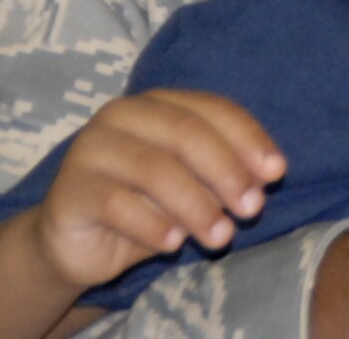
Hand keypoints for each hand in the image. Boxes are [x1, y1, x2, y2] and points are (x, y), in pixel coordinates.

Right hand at [34, 89, 285, 289]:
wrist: (77, 243)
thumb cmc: (145, 206)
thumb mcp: (192, 186)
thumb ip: (224, 173)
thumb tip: (268, 176)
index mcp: (159, 103)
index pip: (213, 109)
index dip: (249, 139)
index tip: (277, 173)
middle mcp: (122, 115)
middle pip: (187, 134)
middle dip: (227, 172)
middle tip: (252, 209)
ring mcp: (90, 148)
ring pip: (155, 169)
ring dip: (197, 206)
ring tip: (221, 236)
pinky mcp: (70, 189)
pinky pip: (117, 204)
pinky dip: (153, 224)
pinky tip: (174, 244)